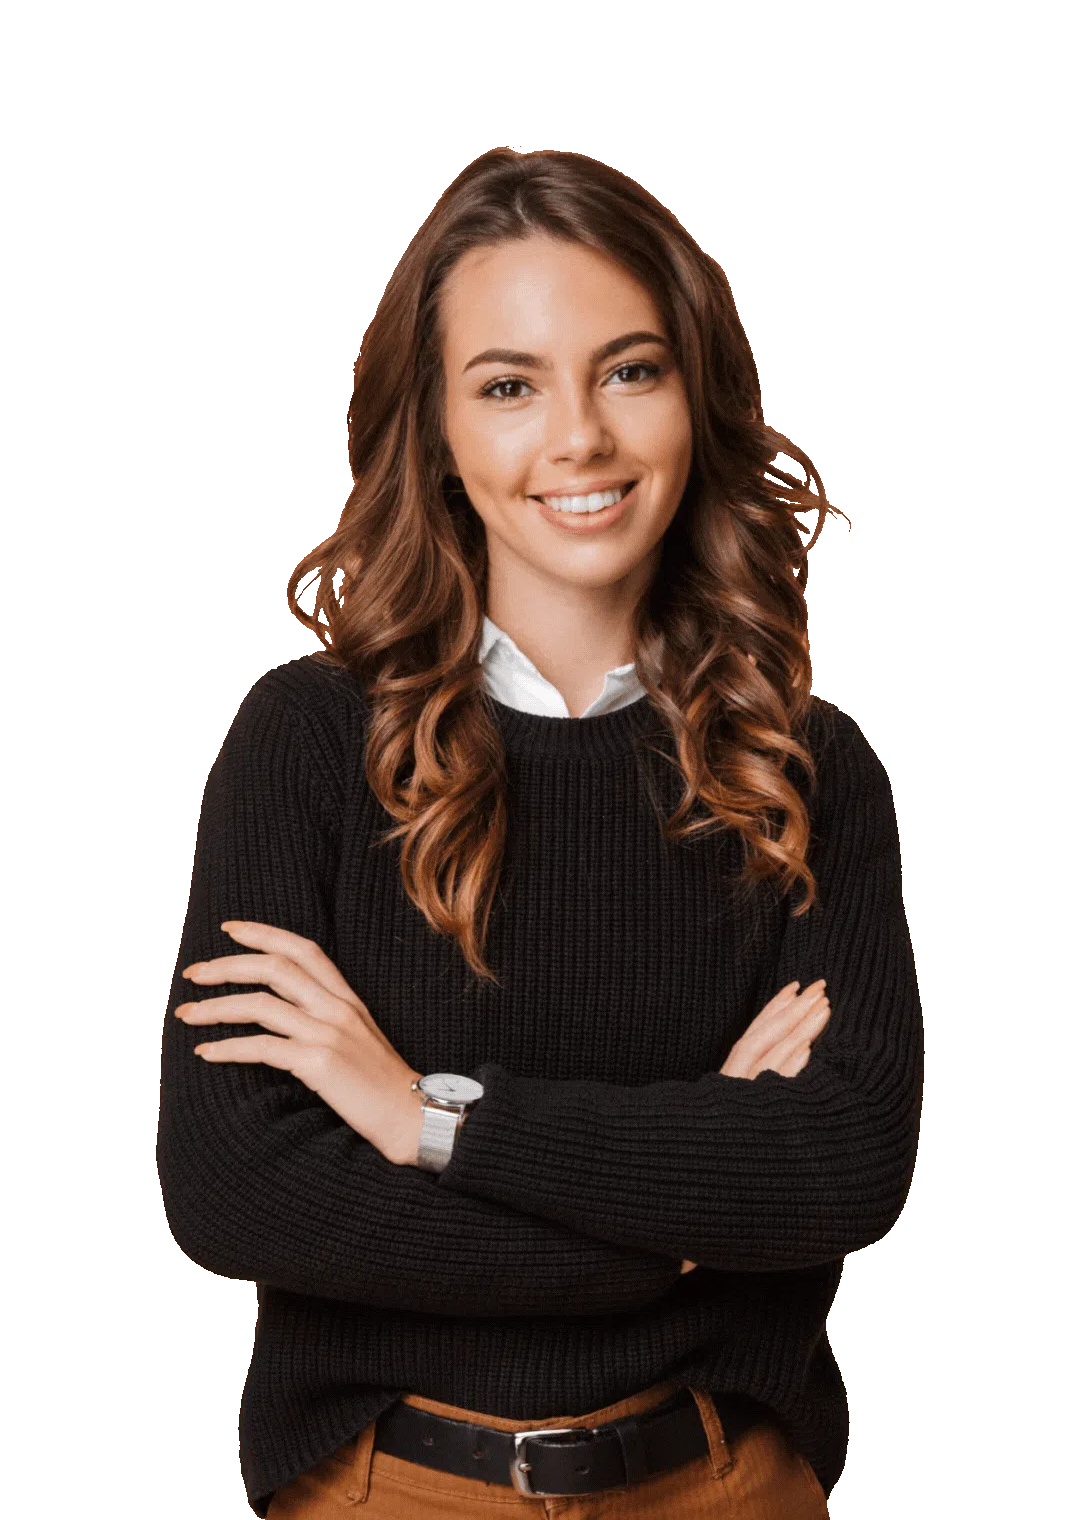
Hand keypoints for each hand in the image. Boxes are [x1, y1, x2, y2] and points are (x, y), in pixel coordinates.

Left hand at [175, 922, 424, 1166]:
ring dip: (215, 1008)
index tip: (230, 929)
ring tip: (187, 1014)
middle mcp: (337, 1007)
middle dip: (227, 965)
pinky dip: (227, 1049)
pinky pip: (261, 1048)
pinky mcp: (319, 1063)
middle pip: (274, 967)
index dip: (264, 934)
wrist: (414, 1116)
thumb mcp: (359, 1038)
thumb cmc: (382, 1085)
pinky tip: (207, 1053)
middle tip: (194, 973)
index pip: (303, 949)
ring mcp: (328, 1033)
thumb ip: (327, 1019)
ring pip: (260, 1005)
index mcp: (347, 998)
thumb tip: (283, 1014)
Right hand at [679, 979, 831, 1273]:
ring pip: (770, 1058)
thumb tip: (770, 1072)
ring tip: (823, 1006)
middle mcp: (730, 1088)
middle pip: (765, 1039)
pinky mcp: (745, 1122)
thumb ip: (738, 1096)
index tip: (794, 986)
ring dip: (799, 1030)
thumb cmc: (701, 1160)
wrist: (669, 1190)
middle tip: (821, 985)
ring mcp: (737, 1103)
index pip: (752, 1037)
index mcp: (725, 1082)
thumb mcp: (719, 1119)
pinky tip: (809, 1051)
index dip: (773, 1010)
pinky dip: (789, 1069)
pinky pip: (769, 1090)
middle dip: (795, 1011)